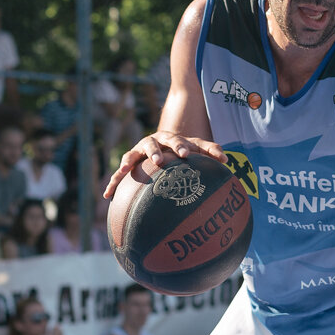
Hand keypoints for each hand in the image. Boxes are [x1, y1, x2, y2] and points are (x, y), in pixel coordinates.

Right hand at [103, 131, 225, 198]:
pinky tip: (107, 195)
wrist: (164, 147)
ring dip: (130, 161)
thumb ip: (211, 151)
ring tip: (126, 169)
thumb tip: (227, 160)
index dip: (182, 147)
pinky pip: (119, 173)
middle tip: (159, 161)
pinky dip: (113, 182)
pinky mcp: (129, 162)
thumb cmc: (184, 151)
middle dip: (155, 151)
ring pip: (133, 155)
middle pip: (153, 143)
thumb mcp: (197, 149)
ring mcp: (139, 151)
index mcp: (171, 138)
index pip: (178, 140)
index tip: (186, 155)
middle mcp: (153, 142)